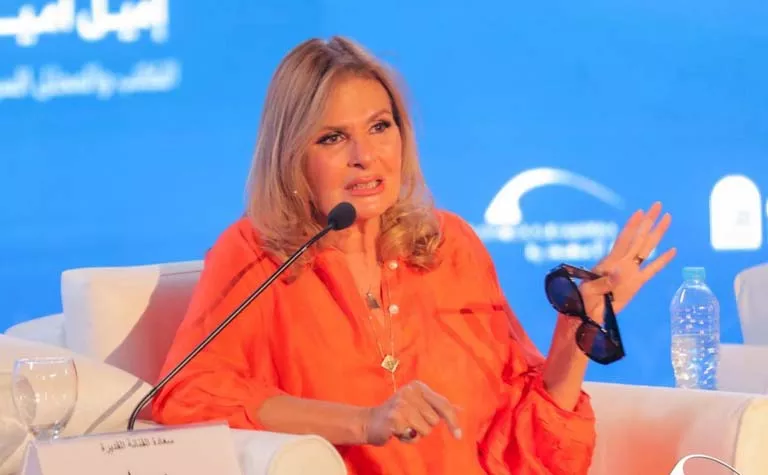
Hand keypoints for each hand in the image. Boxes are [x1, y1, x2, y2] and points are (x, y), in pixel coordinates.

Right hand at [363, 380, 461, 445]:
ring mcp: (402, 404)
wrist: (370, 421)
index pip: (443, 404)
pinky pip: (414, 436)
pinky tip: (398, 431)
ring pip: (426, 429)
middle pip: (435, 420)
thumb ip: (437, 406)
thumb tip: (460, 409)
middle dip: (425, 426)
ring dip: (416, 433)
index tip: (458, 435)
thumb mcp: (418, 404)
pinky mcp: (395, 418)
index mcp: (418, 386)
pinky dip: (408, 439)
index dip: (453, 421)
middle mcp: (410, 392)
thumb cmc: (398, 414)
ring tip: (404, 426)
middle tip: (410, 421)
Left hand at [580, 202, 676, 321]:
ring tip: (667, 218)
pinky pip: (653, 269)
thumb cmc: (584, 300)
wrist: (589, 313)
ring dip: (657, 233)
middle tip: (657, 204)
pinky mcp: (637, 283)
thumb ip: (605, 282)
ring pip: (647, 248)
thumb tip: (620, 272)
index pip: (624, 239)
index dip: (631, 225)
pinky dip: (662, 260)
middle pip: (638, 237)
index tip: (640, 211)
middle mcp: (623, 262)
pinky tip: (672, 250)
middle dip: (648, 221)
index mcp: (610, 261)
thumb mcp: (590, 289)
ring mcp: (631, 271)